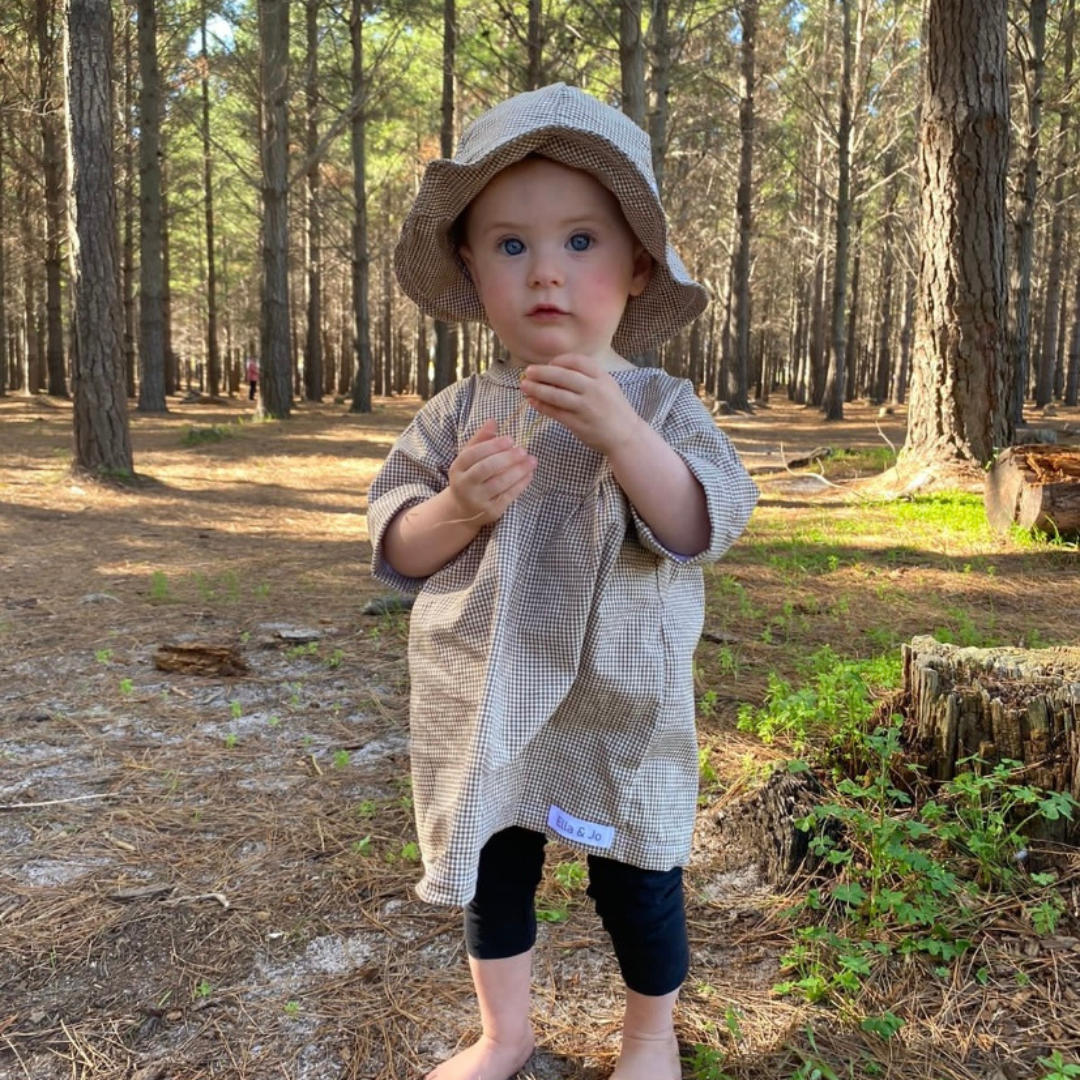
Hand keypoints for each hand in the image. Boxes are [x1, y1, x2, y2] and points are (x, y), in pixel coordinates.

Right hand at [447, 420, 535, 524]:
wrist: (462, 510)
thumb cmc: (469, 477)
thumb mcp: (469, 458)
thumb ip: (481, 439)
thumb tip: (493, 421)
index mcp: (457, 468)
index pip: (472, 454)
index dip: (492, 446)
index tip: (510, 439)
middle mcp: (464, 484)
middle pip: (485, 469)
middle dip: (506, 458)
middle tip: (523, 450)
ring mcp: (477, 500)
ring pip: (499, 484)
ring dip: (518, 471)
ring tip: (532, 461)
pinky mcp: (490, 511)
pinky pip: (508, 497)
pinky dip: (520, 485)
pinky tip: (529, 474)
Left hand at [519, 354, 643, 454]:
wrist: (625, 436)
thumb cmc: (613, 409)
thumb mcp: (606, 385)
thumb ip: (586, 377)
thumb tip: (554, 371)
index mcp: (601, 376)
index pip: (575, 361)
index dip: (558, 361)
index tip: (548, 364)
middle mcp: (594, 389)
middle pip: (562, 375)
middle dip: (541, 373)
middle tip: (528, 372)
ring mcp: (585, 407)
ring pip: (555, 394)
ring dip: (536, 389)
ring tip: (524, 386)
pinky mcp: (578, 423)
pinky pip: (555, 412)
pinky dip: (541, 406)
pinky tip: (533, 402)